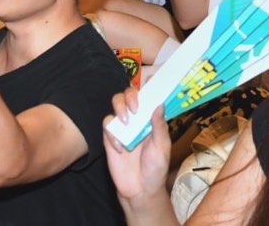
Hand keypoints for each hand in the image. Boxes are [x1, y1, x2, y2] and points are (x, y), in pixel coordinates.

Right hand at [104, 93, 171, 209]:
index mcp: (151, 119)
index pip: (149, 97)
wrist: (140, 189)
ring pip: (115, 104)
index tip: (151, 80)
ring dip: (120, 108)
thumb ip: (159, 126)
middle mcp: (136, 119)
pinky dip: (112, 133)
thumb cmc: (155, 168)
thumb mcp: (162, 146)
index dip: (149, 87)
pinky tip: (120, 147)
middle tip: (135, 107)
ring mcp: (122, 128)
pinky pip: (107, 125)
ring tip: (126, 122)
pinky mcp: (110, 138)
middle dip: (130, 96)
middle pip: (128, 94)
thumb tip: (159, 104)